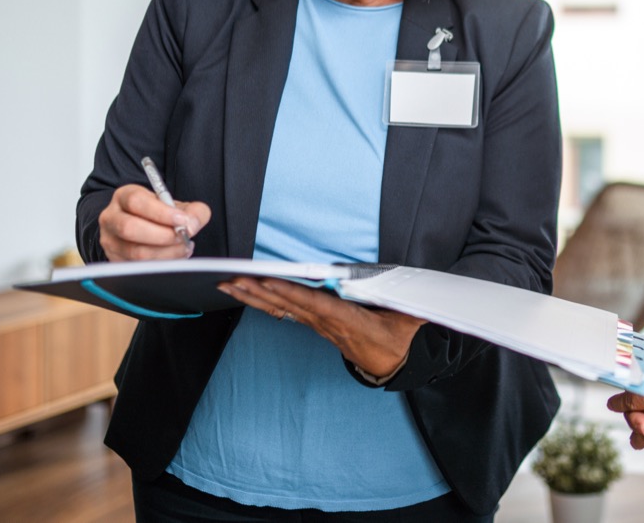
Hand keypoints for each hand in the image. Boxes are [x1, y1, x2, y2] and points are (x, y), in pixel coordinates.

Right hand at [98, 184, 209, 261]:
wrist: (144, 228)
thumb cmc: (160, 216)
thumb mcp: (177, 206)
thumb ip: (193, 211)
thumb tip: (192, 225)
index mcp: (124, 196)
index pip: (136, 202)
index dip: (161, 213)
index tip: (182, 220)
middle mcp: (111, 217)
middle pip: (130, 228)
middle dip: (163, 236)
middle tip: (183, 237)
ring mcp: (110, 241)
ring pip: (135, 252)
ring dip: (166, 253)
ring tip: (183, 248)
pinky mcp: (115, 261)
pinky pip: (138, 268)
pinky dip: (161, 265)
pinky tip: (174, 257)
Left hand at [220, 278, 425, 379]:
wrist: (396, 364)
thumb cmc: (402, 337)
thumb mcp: (410, 319)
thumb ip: (407, 301)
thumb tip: (414, 284)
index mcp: (349, 321)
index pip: (315, 304)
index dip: (291, 293)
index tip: (268, 281)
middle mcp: (329, 325)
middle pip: (289, 306)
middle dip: (259, 293)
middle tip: (231, 280)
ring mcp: (320, 327)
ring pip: (283, 310)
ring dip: (254, 297)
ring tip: (229, 285)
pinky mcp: (317, 326)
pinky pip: (287, 312)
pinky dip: (266, 302)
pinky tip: (249, 293)